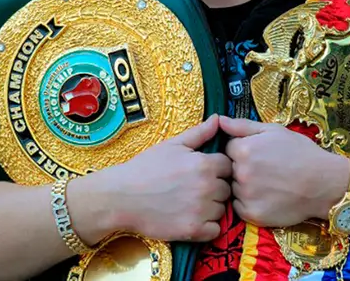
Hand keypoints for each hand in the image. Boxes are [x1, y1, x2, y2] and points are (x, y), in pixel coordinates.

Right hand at [93, 114, 231, 241]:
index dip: (217, 168)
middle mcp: (207, 187)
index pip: (228, 166)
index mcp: (204, 164)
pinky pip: (215, 230)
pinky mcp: (193, 230)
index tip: (203, 172)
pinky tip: (192, 218)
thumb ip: (199, 133)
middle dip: (215, 188)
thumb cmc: (145, 168)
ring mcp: (201, 210)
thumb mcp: (172, 145)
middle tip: (193, 188)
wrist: (121, 196)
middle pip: (227, 188)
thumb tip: (218, 119)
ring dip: (212, 208)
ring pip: (222, 209)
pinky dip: (207, 227)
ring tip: (190, 203)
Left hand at [220, 116, 349, 227]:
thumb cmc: (301, 153)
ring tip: (270, 184)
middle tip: (267, 170)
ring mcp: (246, 195)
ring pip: (234, 189)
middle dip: (243, 168)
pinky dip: (250, 203)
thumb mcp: (274, 131)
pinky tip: (268, 197)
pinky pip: (240, 207)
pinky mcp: (252, 214)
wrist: (324, 183)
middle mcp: (241, 173)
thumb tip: (219, 120)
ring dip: (245, 186)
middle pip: (230, 169)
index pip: (229, 149)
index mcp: (243, 149)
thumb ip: (242, 126)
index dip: (244, 150)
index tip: (260, 154)